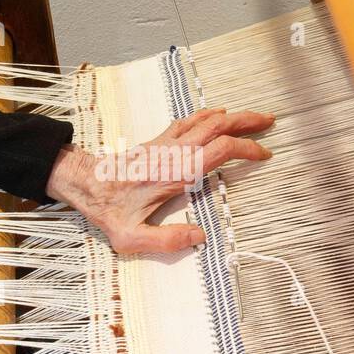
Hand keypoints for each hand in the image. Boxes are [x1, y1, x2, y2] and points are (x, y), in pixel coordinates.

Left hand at [45, 108, 274, 253]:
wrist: (82, 182)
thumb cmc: (105, 210)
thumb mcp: (130, 237)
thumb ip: (166, 240)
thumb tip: (200, 238)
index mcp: (173, 172)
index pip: (219, 150)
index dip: (246, 149)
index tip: (264, 155)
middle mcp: (173, 152)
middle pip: (217, 126)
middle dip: (247, 122)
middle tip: (271, 121)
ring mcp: (165, 143)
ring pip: (205, 119)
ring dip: (232, 116)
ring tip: (255, 117)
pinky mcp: (157, 141)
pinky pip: (189, 121)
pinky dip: (209, 115)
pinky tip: (219, 113)